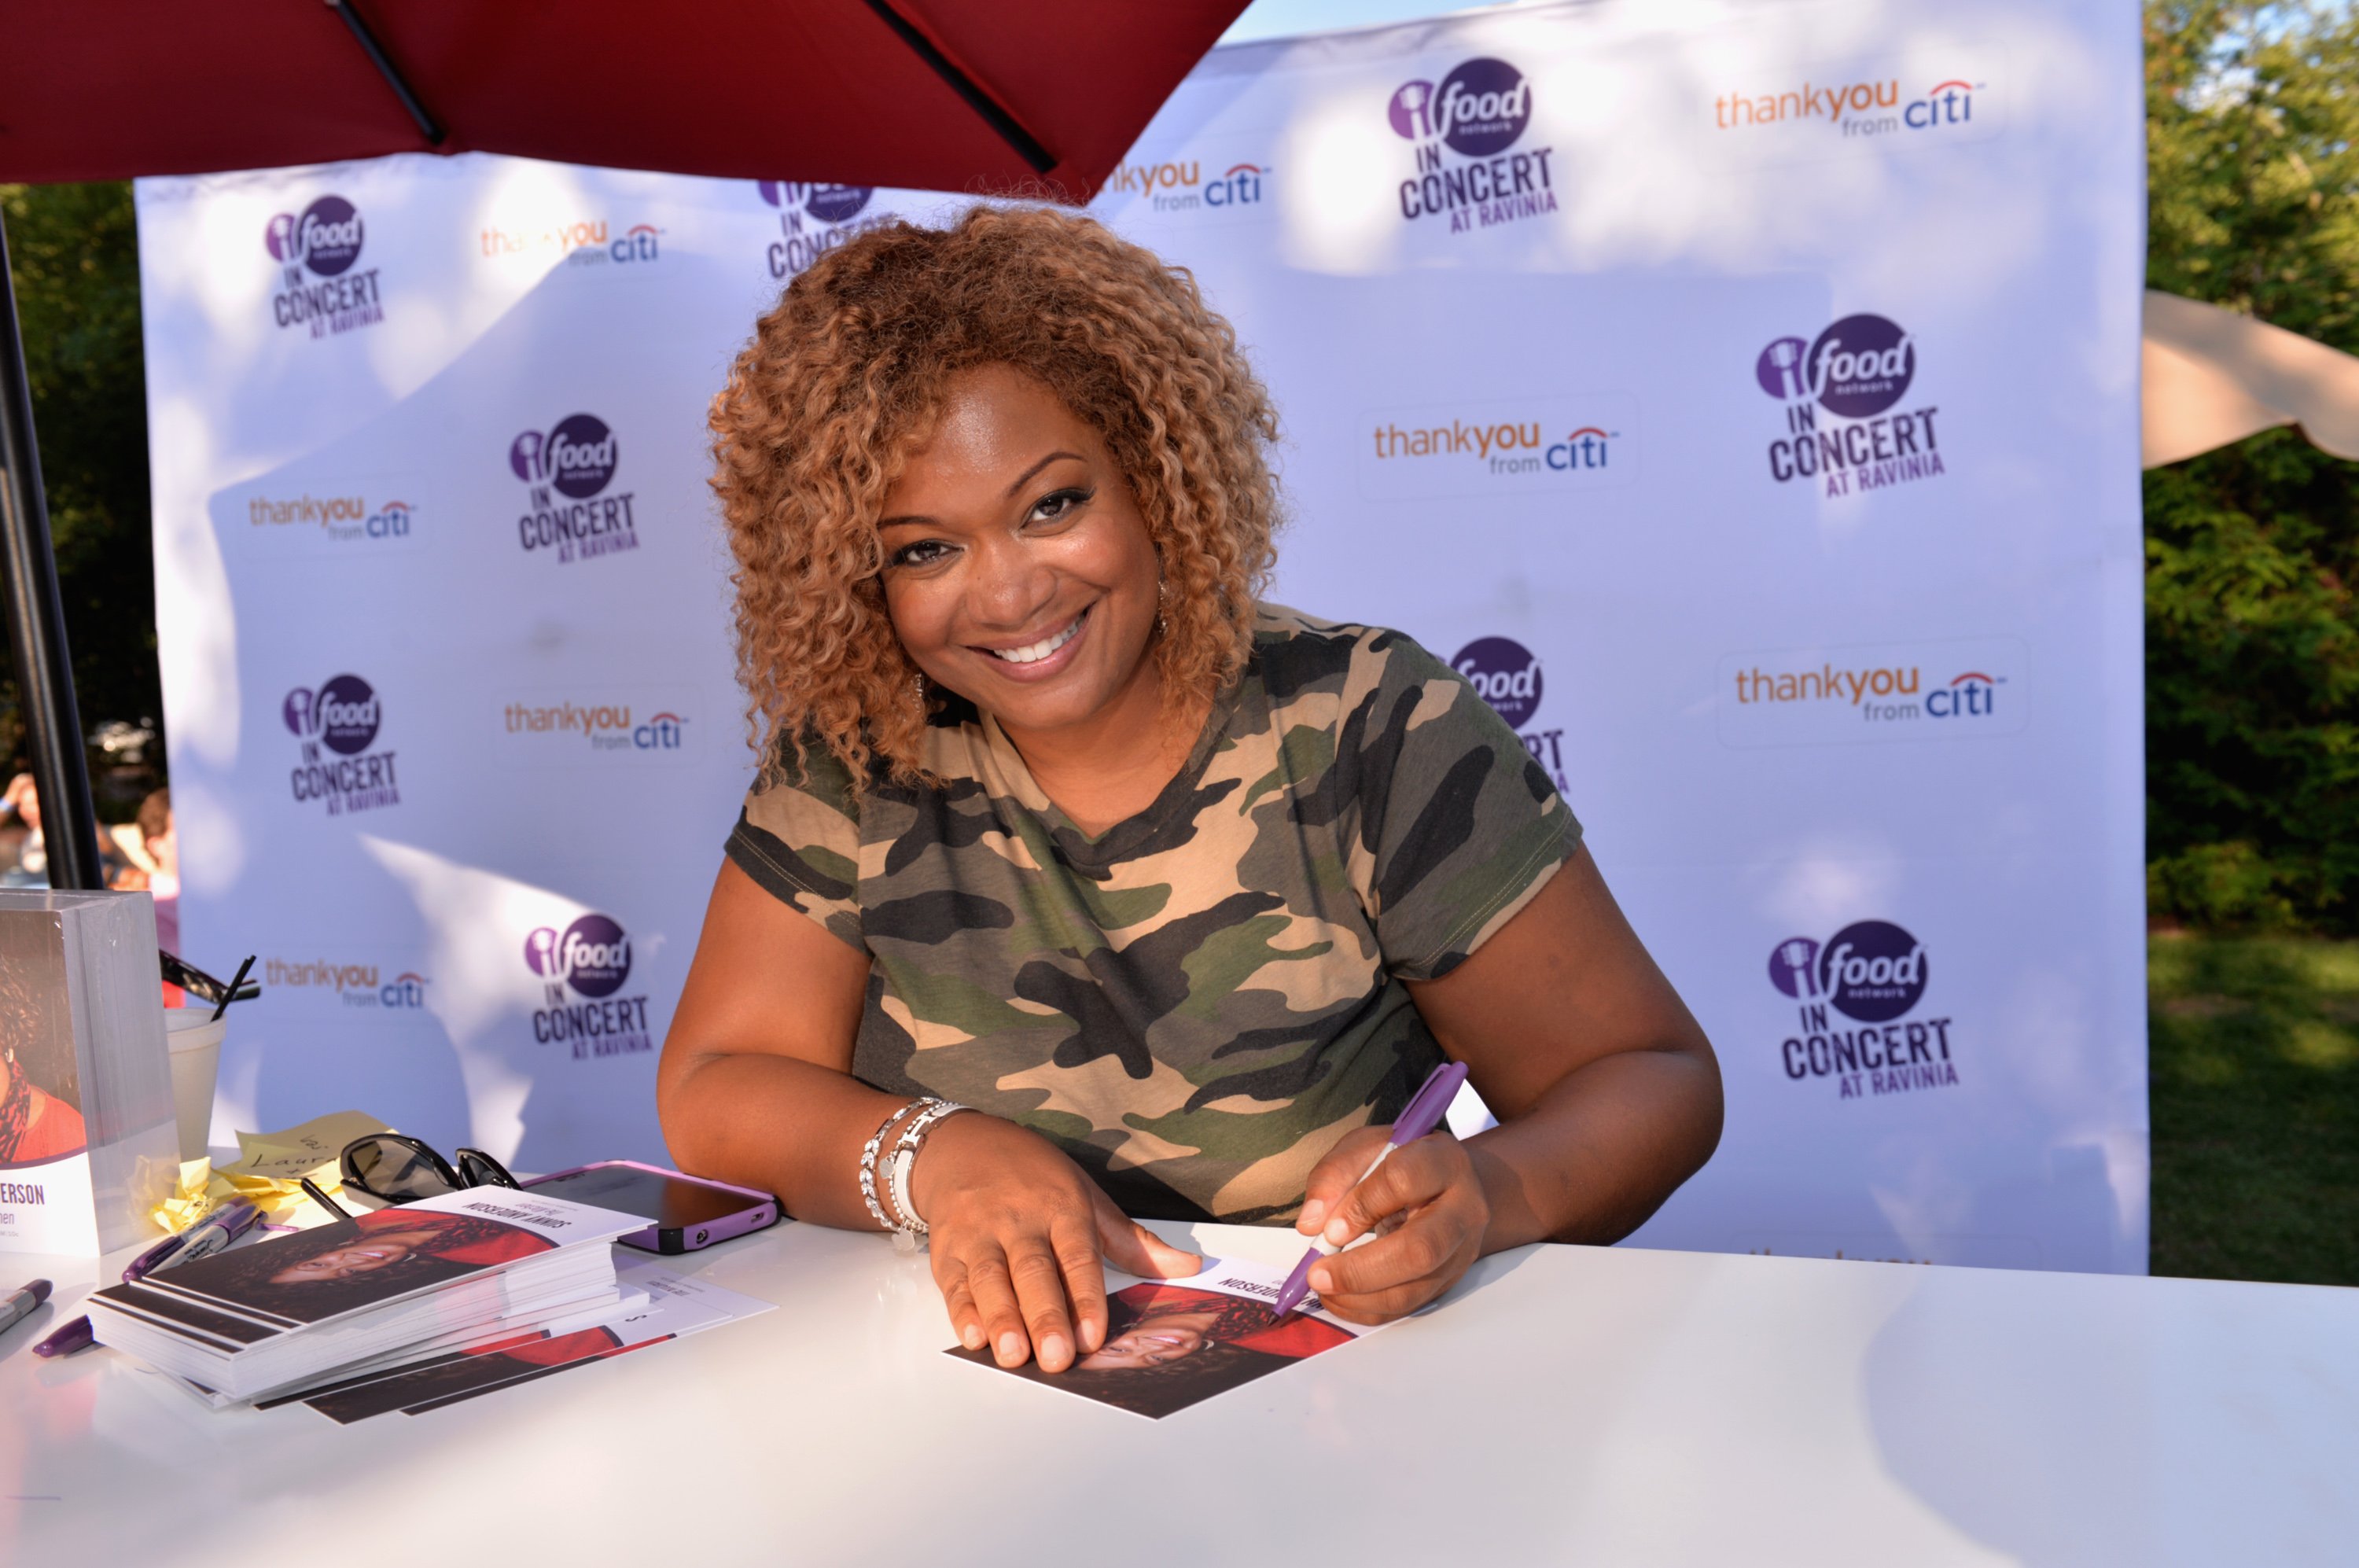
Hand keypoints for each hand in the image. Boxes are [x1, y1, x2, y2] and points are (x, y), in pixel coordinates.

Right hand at [909, 1111, 1200, 1373]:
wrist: (961, 1146)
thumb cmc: (1033, 1177)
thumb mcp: (1086, 1196)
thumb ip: (1132, 1241)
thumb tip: (1188, 1267)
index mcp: (1061, 1207)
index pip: (1077, 1255)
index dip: (1085, 1296)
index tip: (1093, 1336)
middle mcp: (1019, 1220)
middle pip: (1033, 1271)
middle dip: (1045, 1316)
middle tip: (1057, 1357)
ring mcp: (979, 1235)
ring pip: (991, 1279)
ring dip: (1002, 1319)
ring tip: (1014, 1355)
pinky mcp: (947, 1250)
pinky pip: (954, 1283)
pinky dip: (962, 1312)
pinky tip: (973, 1338)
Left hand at [1295, 1127, 1489, 1322]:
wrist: (1454, 1184)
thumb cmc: (1407, 1161)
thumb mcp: (1367, 1148)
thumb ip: (1335, 1175)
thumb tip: (1312, 1223)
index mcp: (1443, 1162)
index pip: (1402, 1181)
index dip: (1361, 1205)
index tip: (1329, 1226)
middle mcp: (1462, 1210)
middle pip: (1419, 1249)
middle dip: (1360, 1269)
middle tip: (1317, 1274)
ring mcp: (1460, 1251)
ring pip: (1414, 1288)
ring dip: (1360, 1296)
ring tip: (1323, 1288)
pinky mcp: (1448, 1280)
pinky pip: (1408, 1306)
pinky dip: (1368, 1309)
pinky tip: (1340, 1298)